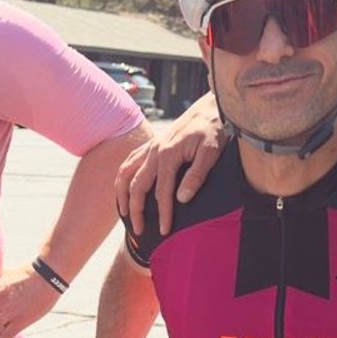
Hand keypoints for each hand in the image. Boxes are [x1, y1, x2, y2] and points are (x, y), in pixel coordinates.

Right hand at [113, 95, 225, 220]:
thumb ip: (196, 176)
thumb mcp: (211, 152)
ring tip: (124, 213)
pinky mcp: (152, 144)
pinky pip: (129, 162)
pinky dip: (123, 177)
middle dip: (136, 210)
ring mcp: (151, 146)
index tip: (163, 231)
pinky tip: (125, 188)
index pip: (162, 192)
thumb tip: (182, 199)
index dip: (162, 213)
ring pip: (126, 172)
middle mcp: (155, 151)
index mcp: (169, 154)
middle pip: (137, 185)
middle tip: (139, 231)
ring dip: (122, 194)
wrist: (211, 106)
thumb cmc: (214, 128)